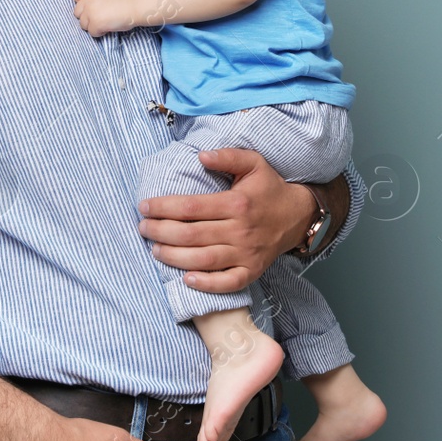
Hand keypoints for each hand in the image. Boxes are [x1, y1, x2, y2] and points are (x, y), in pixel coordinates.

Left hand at [72, 0, 139, 36]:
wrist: (136, 6)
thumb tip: (84, 6)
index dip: (81, 2)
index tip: (90, 6)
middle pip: (77, 12)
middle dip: (87, 16)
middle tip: (100, 17)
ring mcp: (91, 11)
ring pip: (83, 24)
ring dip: (93, 25)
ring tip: (106, 22)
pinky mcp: (95, 23)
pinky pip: (92, 32)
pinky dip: (100, 32)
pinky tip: (109, 27)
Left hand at [137, 148, 313, 291]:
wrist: (298, 216)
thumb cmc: (269, 188)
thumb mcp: (254, 163)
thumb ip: (228, 156)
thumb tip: (201, 155)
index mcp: (237, 203)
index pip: (192, 207)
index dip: (164, 207)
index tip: (144, 206)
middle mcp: (241, 230)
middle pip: (192, 234)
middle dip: (162, 232)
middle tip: (143, 228)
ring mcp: (247, 254)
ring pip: (205, 259)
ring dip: (175, 257)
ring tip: (155, 250)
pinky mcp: (252, 271)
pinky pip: (228, 283)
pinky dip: (207, 284)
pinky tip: (186, 279)